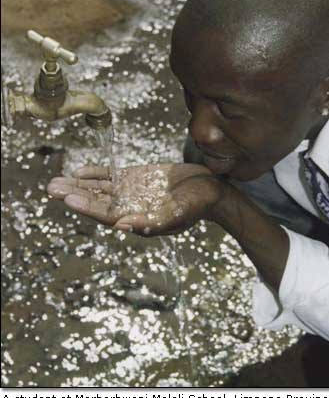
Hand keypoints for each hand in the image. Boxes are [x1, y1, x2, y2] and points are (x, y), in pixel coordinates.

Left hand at [47, 163, 222, 235]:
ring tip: (56, 181)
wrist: (210, 188)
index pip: (104, 215)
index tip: (67, 199)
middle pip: (95, 202)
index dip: (86, 207)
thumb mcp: (176, 215)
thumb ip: (150, 223)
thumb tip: (121, 227)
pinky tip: (79, 170)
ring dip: (78, 184)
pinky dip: (95, 173)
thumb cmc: (196, 206)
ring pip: (98, 189)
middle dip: (74, 195)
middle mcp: (128, 206)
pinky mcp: (136, 177)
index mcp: (135, 218)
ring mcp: (130, 191)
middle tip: (50, 188)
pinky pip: (110, 176)